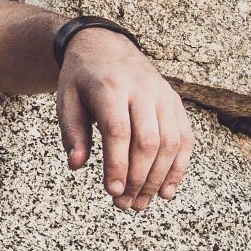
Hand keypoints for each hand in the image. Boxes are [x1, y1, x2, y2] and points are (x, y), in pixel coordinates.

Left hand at [55, 29, 192, 210]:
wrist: (105, 45)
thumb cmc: (81, 79)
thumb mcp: (66, 101)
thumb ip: (72, 133)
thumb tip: (76, 166)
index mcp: (110, 88)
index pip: (118, 131)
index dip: (117, 164)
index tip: (112, 191)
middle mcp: (142, 90)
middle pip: (148, 141)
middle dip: (139, 178)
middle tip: (126, 205)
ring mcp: (163, 96)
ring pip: (170, 142)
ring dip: (158, 178)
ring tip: (142, 203)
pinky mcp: (175, 102)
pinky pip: (184, 137)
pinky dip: (178, 166)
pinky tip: (166, 190)